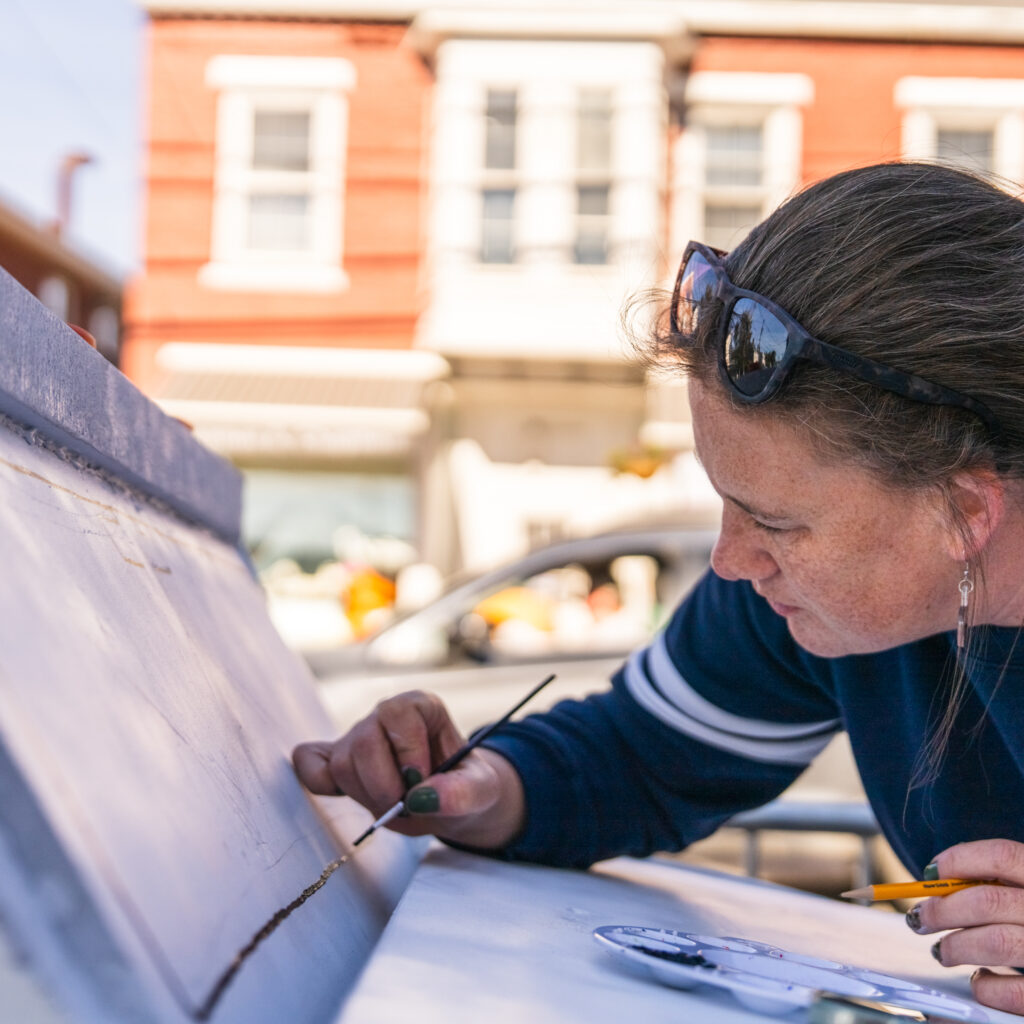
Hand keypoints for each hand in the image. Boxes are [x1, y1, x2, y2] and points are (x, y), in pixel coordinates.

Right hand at [291, 690, 525, 849]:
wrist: (449, 802)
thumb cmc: (465, 787)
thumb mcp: (482, 791)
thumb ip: (462, 792)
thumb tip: (424, 797)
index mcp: (421, 706)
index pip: (397, 713)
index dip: (408, 752)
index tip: (422, 781)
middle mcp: (385, 715)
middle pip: (363, 742)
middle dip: (384, 785)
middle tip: (406, 803)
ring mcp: (356, 736)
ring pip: (341, 763)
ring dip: (366, 795)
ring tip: (393, 803)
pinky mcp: (335, 760)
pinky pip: (309, 764)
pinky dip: (319, 783)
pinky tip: (350, 795)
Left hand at [906, 839, 1023, 1014]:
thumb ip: (998, 884)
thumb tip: (938, 881)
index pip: (1002, 855)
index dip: (960, 860)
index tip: (930, 874)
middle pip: (988, 901)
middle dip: (942, 910)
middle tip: (920, 919)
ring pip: (997, 942)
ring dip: (956, 947)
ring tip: (942, 951)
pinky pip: (1016, 991)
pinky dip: (987, 986)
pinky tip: (980, 980)